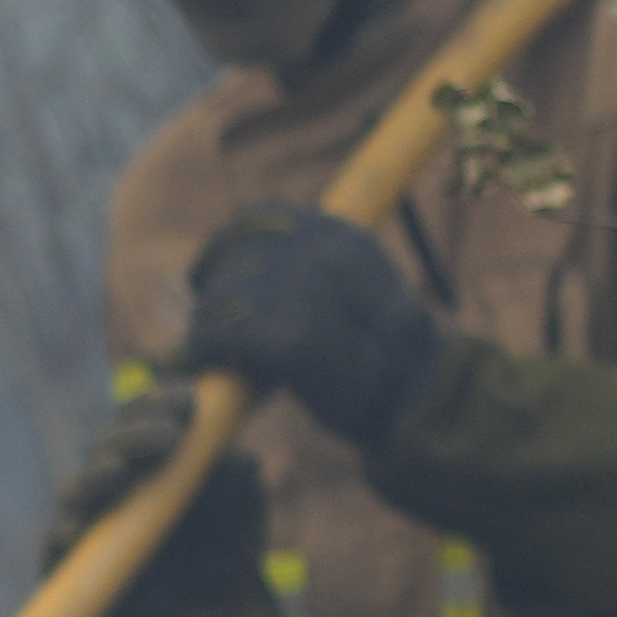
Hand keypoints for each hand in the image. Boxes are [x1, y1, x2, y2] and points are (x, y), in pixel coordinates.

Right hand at [49, 387, 274, 616]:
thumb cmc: (223, 553)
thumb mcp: (243, 506)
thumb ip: (237, 473)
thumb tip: (228, 452)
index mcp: (147, 459)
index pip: (140, 419)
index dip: (157, 404)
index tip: (185, 398)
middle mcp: (111, 486)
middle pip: (106, 447)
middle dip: (133, 435)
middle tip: (167, 433)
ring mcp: (86, 526)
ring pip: (77, 492)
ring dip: (95, 477)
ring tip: (118, 470)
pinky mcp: (66, 571)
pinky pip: (57, 548)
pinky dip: (67, 535)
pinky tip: (81, 527)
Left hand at [170, 207, 447, 452]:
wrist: (415, 397)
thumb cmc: (382, 349)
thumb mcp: (360, 284)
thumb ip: (313, 267)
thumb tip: (243, 268)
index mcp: (340, 236)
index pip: (260, 219)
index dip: (225, 243)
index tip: (208, 270)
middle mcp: (320, 256)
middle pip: (234, 257)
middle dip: (213, 288)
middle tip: (209, 317)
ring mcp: (304, 295)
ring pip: (220, 297)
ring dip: (208, 324)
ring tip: (213, 349)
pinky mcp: (286, 341)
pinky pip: (216, 335)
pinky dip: (202, 351)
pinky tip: (208, 364)